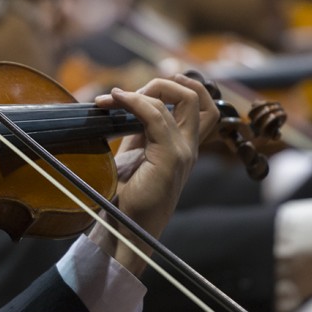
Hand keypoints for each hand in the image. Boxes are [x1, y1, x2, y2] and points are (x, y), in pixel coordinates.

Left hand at [88, 74, 217, 273]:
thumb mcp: (131, 154)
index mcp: (181, 146)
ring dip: (144, 90)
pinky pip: (157, 116)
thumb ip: (136, 129)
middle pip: (198, 97)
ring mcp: (183, 152)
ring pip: (184, 99)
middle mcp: (188, 147)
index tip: (133, 92)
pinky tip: (114, 101)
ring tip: (114, 98)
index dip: (169, 87)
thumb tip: (124, 102)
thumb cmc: (123, 198)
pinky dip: (134, 102)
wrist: (122, 229)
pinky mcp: (171, 158)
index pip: (194, 104)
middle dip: (165, 82)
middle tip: (128, 93)